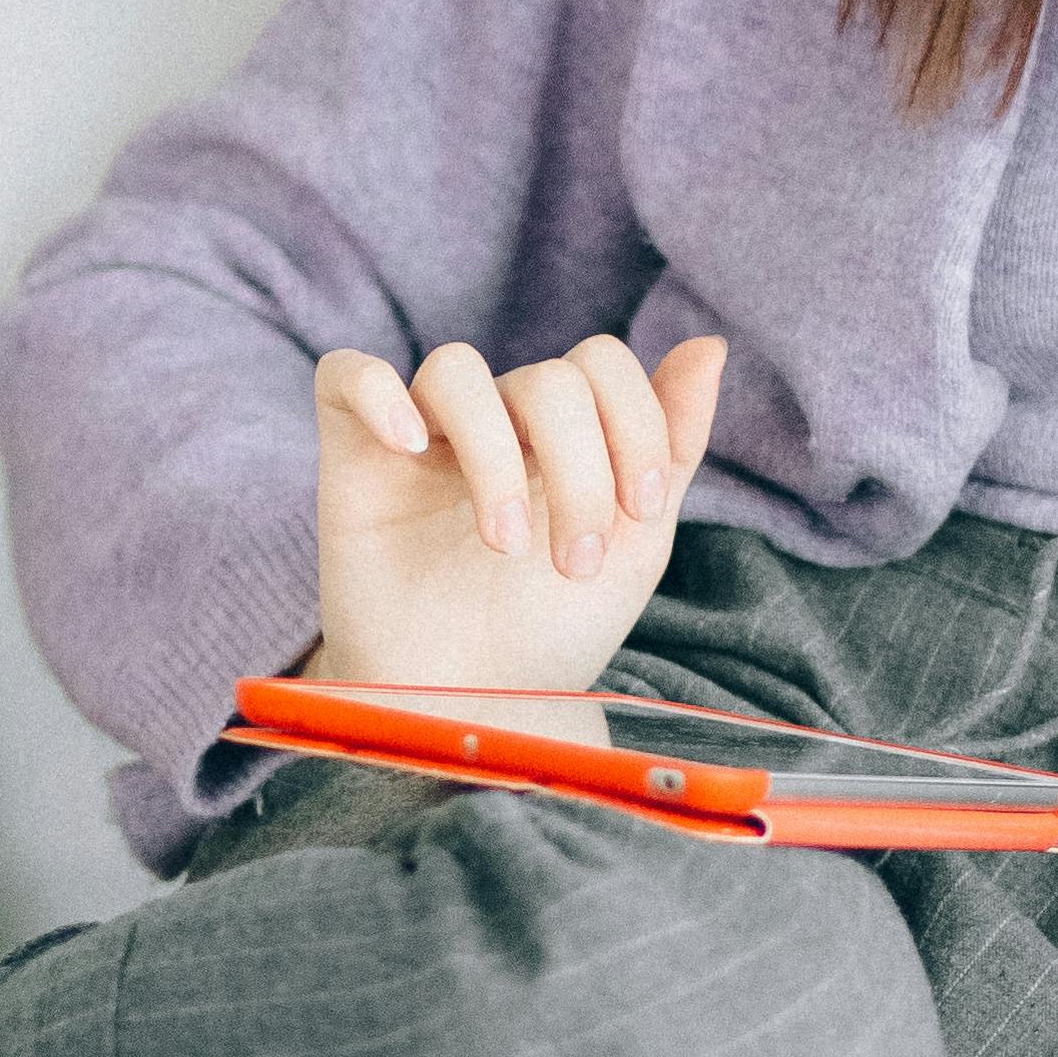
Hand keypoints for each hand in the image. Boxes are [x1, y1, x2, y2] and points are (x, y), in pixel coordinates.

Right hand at [306, 331, 731, 698]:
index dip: (634, 424)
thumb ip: (674, 444)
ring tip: (502, 544)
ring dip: (494, 456)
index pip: (601, 364)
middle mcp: (495, 420)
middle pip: (546, 379)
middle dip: (580, 471)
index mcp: (565, 429)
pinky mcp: (352, 458)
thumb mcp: (638, 541)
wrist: (475, 711)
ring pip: (455, 369)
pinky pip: (346, 376)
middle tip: (575, 562)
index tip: (640, 512)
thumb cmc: (552, 630)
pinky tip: (409, 446)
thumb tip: (710, 345)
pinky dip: (378, 394)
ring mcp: (422, 434)